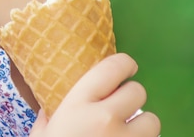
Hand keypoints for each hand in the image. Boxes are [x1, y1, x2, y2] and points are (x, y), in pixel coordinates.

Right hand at [29, 53, 160, 136]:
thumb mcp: (41, 133)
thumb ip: (49, 116)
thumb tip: (51, 105)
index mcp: (78, 105)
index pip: (114, 67)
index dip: (125, 64)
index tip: (126, 68)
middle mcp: (105, 118)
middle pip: (138, 92)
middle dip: (131, 98)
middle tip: (121, 108)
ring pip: (152, 121)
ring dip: (142, 125)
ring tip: (129, 132)